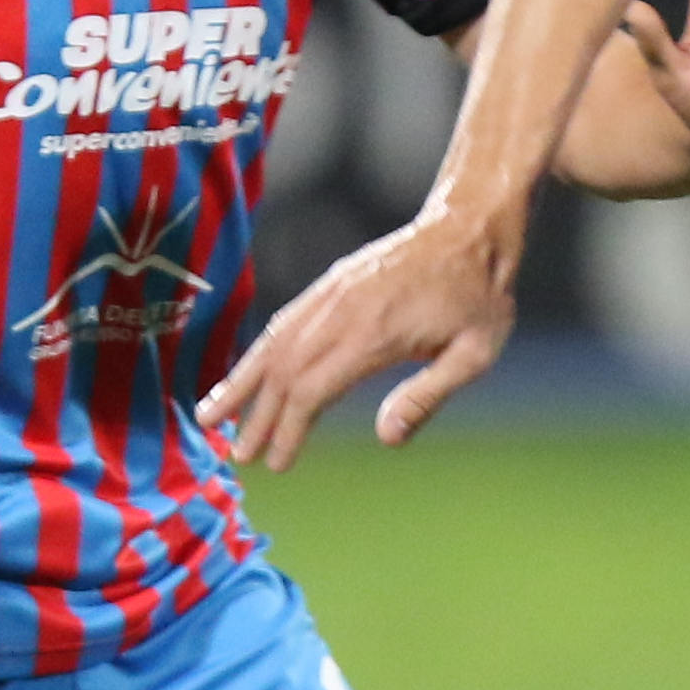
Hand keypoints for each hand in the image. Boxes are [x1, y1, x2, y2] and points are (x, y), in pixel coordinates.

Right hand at [197, 210, 512, 469]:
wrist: (472, 226)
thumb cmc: (480, 293)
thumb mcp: (475, 352)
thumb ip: (428, 396)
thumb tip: (386, 439)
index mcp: (373, 333)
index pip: (312, 390)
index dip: (289, 429)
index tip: (276, 463)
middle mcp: (341, 310)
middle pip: (284, 371)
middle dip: (258, 417)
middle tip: (237, 458)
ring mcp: (332, 291)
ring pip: (274, 341)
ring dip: (241, 382)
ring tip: (209, 417)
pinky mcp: (332, 281)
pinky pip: (285, 318)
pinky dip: (258, 349)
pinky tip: (245, 372)